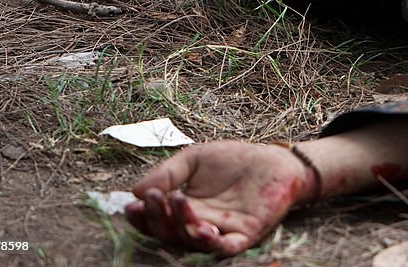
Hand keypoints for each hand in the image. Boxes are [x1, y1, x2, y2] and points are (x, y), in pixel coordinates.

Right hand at [125, 141, 315, 255]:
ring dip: (180, 226)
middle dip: (157, 218)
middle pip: (170, 233)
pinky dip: (211, 242)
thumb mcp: (194, 159)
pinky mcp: (246, 235)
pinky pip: (224, 247)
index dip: (143, 217)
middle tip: (154, 197)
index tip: (132, 204)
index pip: (157, 221)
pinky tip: (202, 227)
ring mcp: (222, 230)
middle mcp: (200, 224)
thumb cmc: (235, 159)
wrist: (276, 159)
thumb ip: (168, 173)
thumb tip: (137, 192)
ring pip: (192, 241)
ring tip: (176, 200)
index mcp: (185, 209)